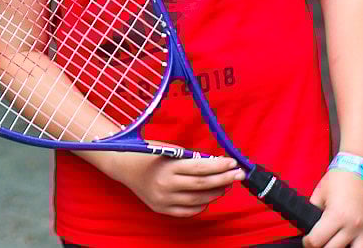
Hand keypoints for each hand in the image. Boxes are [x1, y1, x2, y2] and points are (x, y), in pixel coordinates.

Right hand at [106, 151, 243, 216]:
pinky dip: (202, 204)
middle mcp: (166, 186)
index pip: (200, 168)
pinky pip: (189, 211)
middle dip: (224, 179)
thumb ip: (190, 158)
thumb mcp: (168, 150)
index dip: (219, 166)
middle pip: (202, 185)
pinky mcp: (162, 209)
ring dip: (216, 192)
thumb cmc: (148, 155)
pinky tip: (209, 196)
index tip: (232, 162)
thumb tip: (216, 163)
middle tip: (238, 174)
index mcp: (167, 168)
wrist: (124, 167)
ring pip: (199, 201)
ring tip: (226, 184)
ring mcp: (164, 200)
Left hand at [303, 169, 362, 247]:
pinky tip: (357, 246)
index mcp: (336, 216)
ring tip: (335, 243)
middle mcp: (352, 226)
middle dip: (321, 246)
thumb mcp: (318, 194)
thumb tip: (308, 226)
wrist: (359, 168)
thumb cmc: (339, 179)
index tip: (306, 240)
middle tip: (317, 240)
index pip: (317, 241)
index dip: (308, 242)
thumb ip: (313, 212)